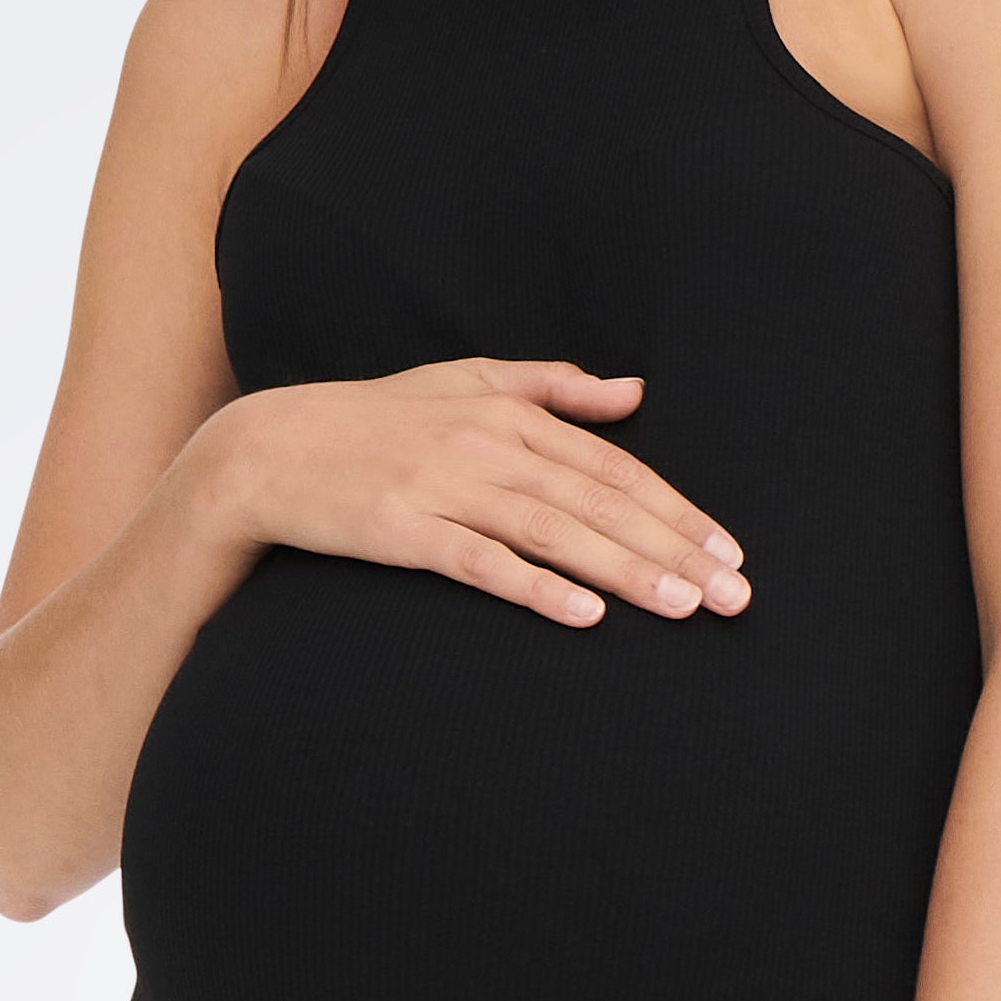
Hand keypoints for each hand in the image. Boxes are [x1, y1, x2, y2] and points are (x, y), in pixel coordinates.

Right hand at [201, 357, 749, 630]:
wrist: (267, 451)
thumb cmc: (375, 421)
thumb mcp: (465, 383)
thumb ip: (552, 387)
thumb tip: (634, 392)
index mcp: (508, 413)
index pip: (612, 466)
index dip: (676, 509)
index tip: (728, 550)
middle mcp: (484, 446)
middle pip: (598, 502)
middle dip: (673, 549)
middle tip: (734, 595)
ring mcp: (443, 489)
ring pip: (553, 533)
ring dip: (624, 571)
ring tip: (684, 607)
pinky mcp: (403, 531)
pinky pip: (481, 564)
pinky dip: (535, 589)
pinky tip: (585, 617)